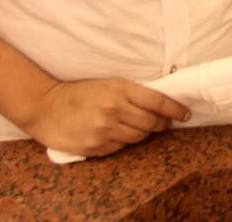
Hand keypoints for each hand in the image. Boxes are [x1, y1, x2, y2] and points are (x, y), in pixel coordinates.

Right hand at [23, 79, 189, 157]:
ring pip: (139, 137)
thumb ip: (133, 93)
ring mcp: (104, 130)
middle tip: (164, 123)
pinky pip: (121, 147)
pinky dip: (124, 142)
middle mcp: (114, 109)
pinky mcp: (95, 146)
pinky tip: (117, 134)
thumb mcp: (108, 84)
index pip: (157, 101)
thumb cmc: (79, 92)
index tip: (186, 114)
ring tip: (138, 127)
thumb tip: (160, 104)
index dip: (175, 109)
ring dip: (143, 133)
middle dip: (161, 124)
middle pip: (152, 122)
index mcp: (120, 89)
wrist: (45, 106)